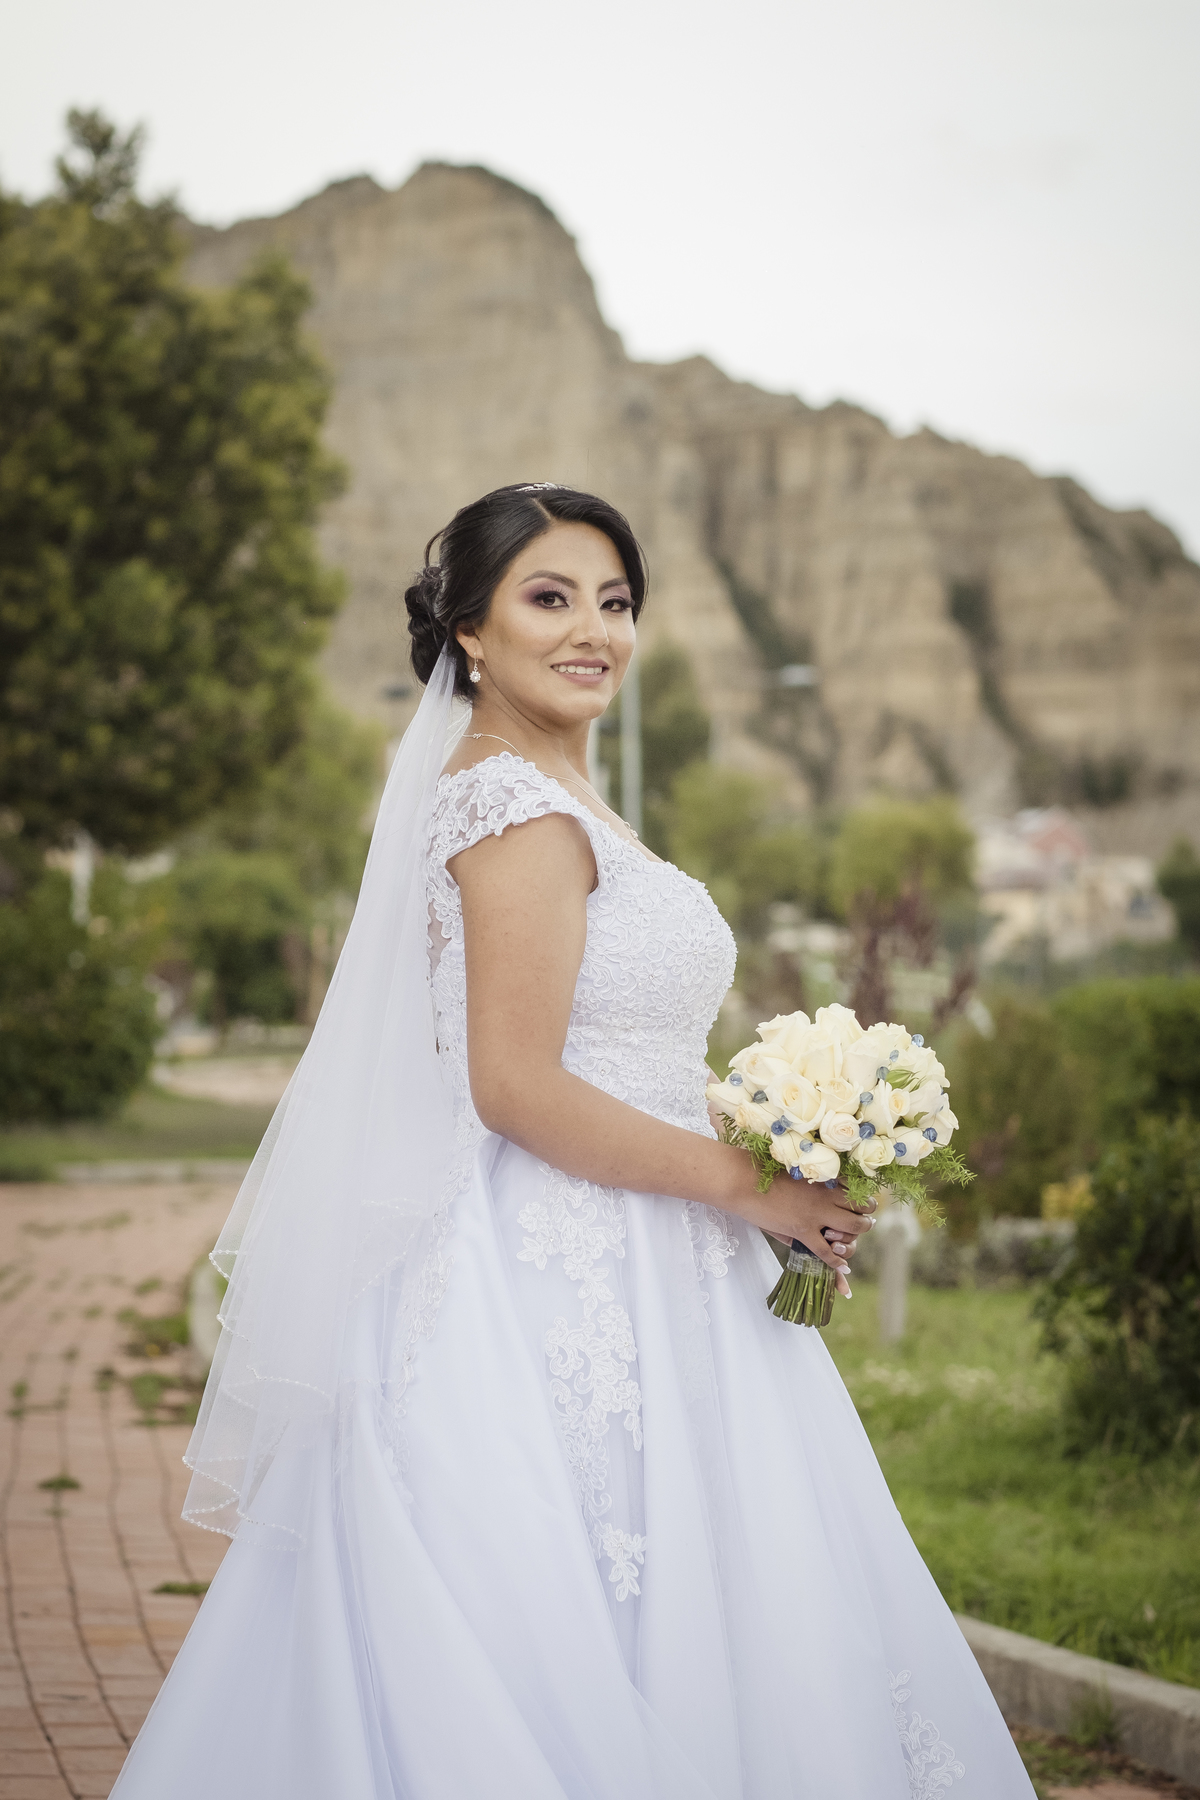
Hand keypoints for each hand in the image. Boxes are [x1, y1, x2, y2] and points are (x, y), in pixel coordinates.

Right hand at [726, 1162, 875, 1297]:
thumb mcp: (793, 1176)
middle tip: (860, 1224)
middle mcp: (826, 1195)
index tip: (861, 1207)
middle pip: (862, 1209)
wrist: (742, 1180)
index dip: (864, 1201)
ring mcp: (816, 1213)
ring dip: (855, 1237)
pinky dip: (837, 1261)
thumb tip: (821, 1198)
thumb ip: (810, 1189)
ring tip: (848, 1242)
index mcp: (825, 1178)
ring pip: (852, 1229)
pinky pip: (826, 1251)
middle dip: (865, 1219)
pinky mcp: (802, 1229)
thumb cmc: (762, 1173)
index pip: (857, 1190)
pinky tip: (842, 1267)